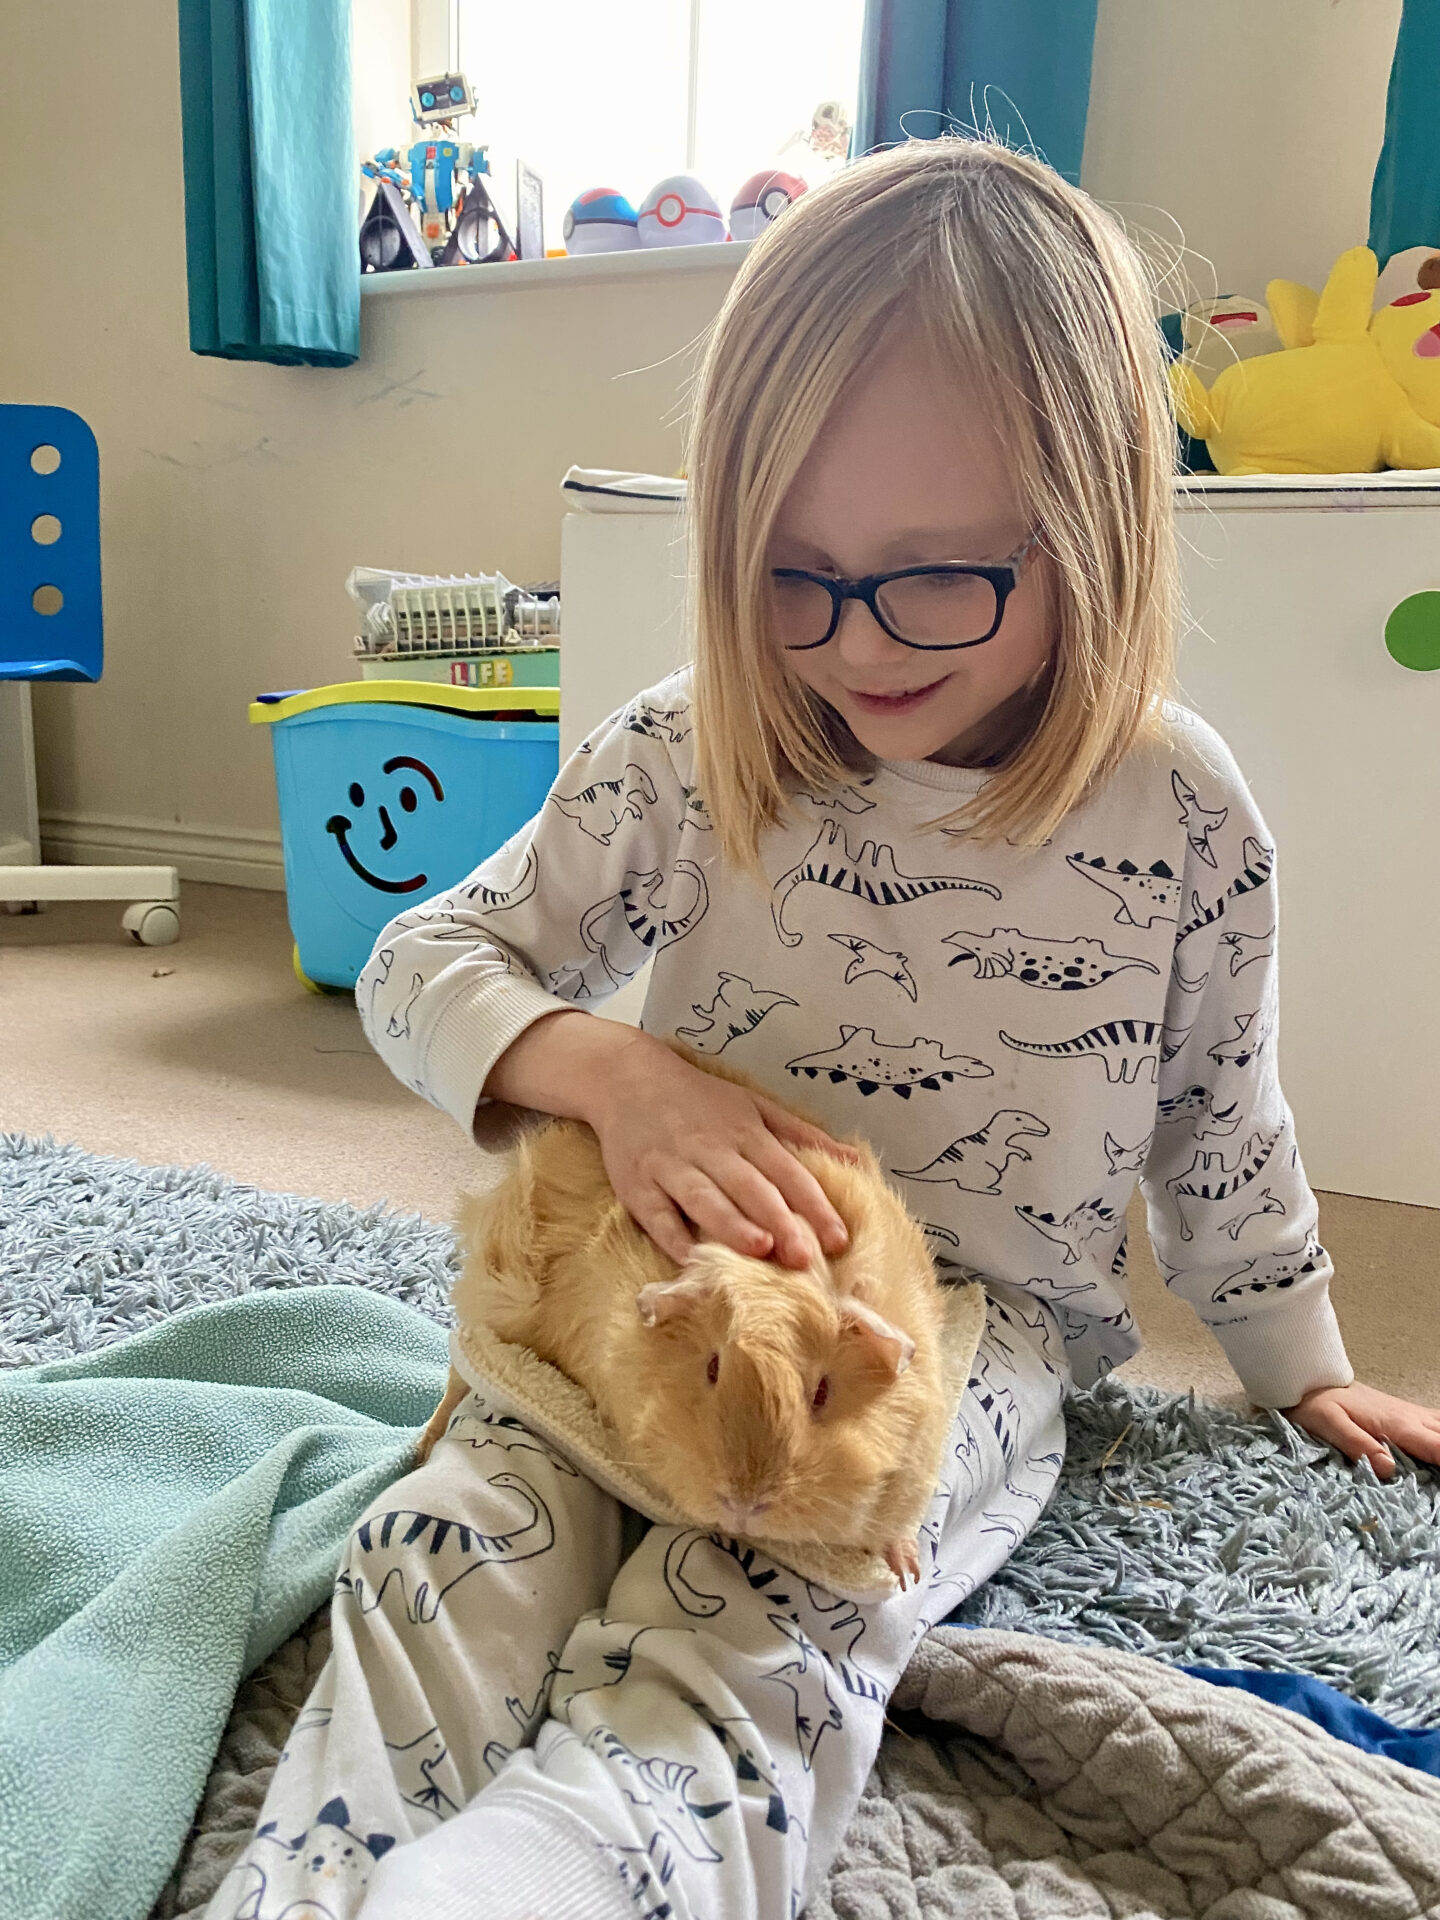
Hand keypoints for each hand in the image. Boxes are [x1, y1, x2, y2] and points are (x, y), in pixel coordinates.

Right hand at [583, 1028, 860, 1269]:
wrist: (626, 1078)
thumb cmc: (699, 1099)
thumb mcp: (753, 1105)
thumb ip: (801, 1135)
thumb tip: (855, 1159)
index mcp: (744, 1131)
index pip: (786, 1171)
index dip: (813, 1205)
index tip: (838, 1238)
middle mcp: (710, 1148)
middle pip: (749, 1187)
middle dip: (779, 1221)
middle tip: (805, 1257)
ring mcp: (670, 1166)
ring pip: (704, 1198)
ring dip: (731, 1224)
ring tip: (759, 1249)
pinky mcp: (636, 1184)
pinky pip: (656, 1214)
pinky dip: (673, 1236)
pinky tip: (692, 1258)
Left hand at [1280, 1380, 1439, 1481]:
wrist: (1311, 1376)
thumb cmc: (1316, 1402)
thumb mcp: (1329, 1423)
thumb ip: (1357, 1444)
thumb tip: (1388, 1469)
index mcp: (1396, 1424)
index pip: (1437, 1447)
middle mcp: (1409, 1418)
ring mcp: (1409, 1414)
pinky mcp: (1404, 1414)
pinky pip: (1436, 1422)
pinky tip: (1439, 1443)